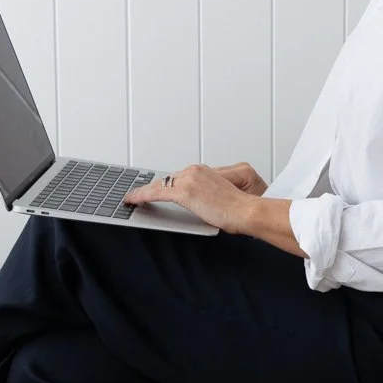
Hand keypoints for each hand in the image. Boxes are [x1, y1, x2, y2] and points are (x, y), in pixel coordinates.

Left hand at [123, 161, 266, 233]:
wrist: (250, 212)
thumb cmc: (244, 208)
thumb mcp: (228, 196)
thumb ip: (213, 194)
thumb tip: (203, 202)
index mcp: (210, 170)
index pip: (183, 176)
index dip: (171, 184)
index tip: (163, 187)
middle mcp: (198, 170)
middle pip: (170, 179)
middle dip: (158, 187)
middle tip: (142, 194)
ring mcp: (190, 179)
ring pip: (161, 184)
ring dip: (147, 191)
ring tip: (134, 197)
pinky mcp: (184, 191)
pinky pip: (156, 192)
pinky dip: (141, 195)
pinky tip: (132, 199)